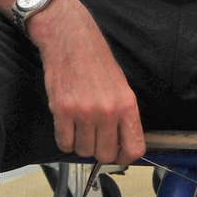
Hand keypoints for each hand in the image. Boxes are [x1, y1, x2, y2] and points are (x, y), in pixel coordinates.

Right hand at [29, 0, 144, 163]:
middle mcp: (107, 111)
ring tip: (80, 128)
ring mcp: (84, 112)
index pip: (134, 148)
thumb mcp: (121, 86)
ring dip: (81, 145)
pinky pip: (64, 143)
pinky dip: (65, 140)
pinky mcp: (62, 110)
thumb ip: (123, 115)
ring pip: (83, 151)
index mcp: (126, 105)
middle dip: (100, 152)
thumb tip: (122, 143)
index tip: (119, 155)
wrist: (71, 39)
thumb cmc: (96, 61)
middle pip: (105, 155)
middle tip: (95, 139)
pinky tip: (67, 126)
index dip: (126, 157)